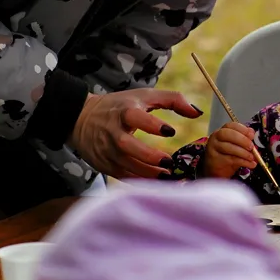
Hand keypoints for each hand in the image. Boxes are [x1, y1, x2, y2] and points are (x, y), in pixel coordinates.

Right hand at [69, 88, 201, 179]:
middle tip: (169, 162)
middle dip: (147, 155)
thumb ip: (173, 100)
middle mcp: (113, 131)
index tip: (170, 131)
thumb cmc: (122, 106)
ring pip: (124, 165)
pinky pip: (122, 176)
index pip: (135, 117)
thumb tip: (198, 112)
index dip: (151, 124)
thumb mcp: (145, 96)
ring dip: (147, 173)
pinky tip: (156, 183)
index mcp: (124, 111)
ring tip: (167, 176)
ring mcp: (107, 150)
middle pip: (126, 145)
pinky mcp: (104, 165)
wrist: (81, 118)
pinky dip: (139, 181)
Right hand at [202, 122, 257, 178]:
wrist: (217, 169)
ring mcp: (213, 148)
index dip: (242, 129)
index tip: (252, 135)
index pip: (231, 126)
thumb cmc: (228, 154)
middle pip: (227, 134)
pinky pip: (231, 159)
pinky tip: (251, 164)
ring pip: (228, 147)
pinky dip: (243, 162)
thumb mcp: (237, 145)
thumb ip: (245, 138)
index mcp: (222, 130)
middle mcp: (216, 137)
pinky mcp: (215, 160)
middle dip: (242, 140)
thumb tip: (253, 134)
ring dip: (243, 153)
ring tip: (252, 157)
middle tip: (251, 147)